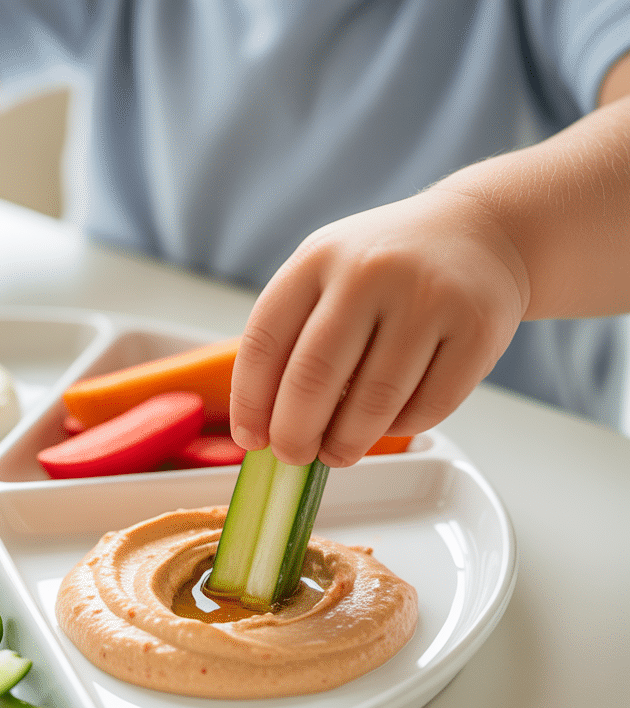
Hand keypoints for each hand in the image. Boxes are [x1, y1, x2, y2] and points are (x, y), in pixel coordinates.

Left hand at [229, 187, 529, 466]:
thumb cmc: (386, 265)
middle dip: (295, 433)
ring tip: (336, 453)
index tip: (250, 438)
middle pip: (313, 377)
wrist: (480, 230)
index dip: (251, 401)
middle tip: (293, 455)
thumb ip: (292, 332)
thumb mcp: (327, 271)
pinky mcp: (477, 331)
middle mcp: (369, 273)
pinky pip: (428, 406)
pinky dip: (401, 428)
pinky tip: (388, 424)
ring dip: (346, 442)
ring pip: (373, 401)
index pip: (265, 342)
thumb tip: (264, 422)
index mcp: (318, 259)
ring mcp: (427, 300)